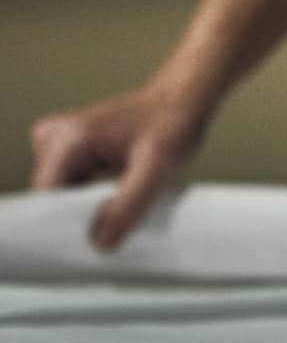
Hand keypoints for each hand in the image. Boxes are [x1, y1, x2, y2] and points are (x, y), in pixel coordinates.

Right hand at [29, 84, 208, 250]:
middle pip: (50, 202)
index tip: (93, 244)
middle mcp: (54, 139)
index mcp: (66, 139)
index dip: (65, 229)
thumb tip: (99, 242)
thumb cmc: (173, 122)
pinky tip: (116, 203)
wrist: (184, 99)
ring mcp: (60, 145)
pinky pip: (70, 189)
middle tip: (114, 230)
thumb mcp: (158, 166)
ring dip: (86, 212)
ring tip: (119, 211)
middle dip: (78, 221)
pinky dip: (90, 201)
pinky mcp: (71, 152)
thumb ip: (129, 205)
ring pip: (60, 199)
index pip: (45, 202)